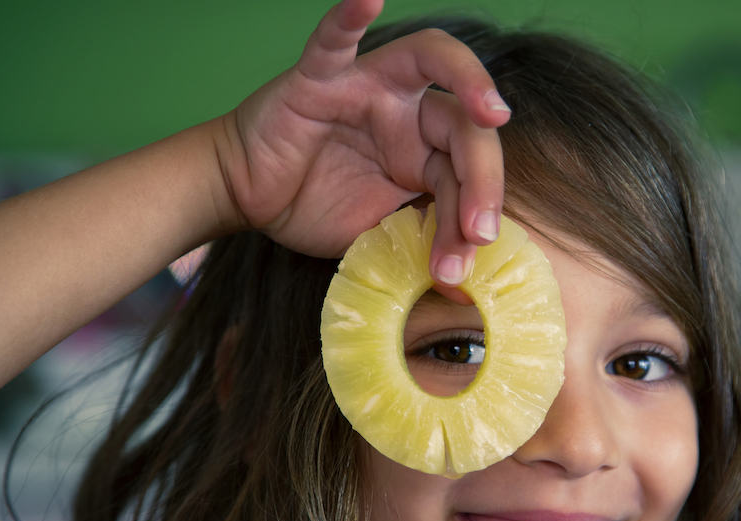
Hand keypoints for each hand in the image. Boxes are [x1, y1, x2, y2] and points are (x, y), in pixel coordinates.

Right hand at [217, 0, 509, 291]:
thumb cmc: (314, 207)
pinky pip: (334, 39)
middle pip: (464, 124)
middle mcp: (406, 110)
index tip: (472, 255)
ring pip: (429, 62)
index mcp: (426, 150)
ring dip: (469, 82)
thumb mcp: (378, 234)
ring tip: (492, 112)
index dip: (477, 211)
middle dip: (483, 179)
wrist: (248, 199)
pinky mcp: (319, 77)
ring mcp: (367, 86)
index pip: (467, 171)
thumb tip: (465, 274)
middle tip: (479, 229)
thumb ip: (420, 237)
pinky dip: (350, 15)